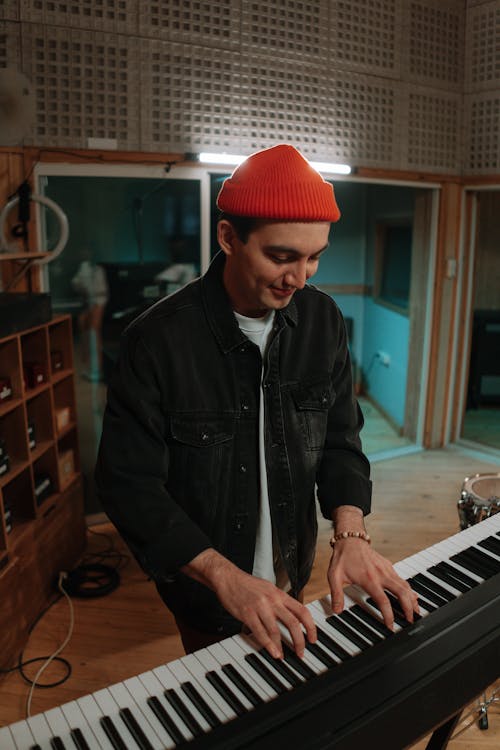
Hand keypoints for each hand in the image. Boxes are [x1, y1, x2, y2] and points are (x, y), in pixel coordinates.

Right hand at [182, 549, 316, 658]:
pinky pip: (260, 632)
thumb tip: (291, 615)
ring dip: (282, 646)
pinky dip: (268, 645)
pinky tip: (272, 652)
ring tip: (283, 656)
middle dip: (300, 640)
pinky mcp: (247, 614)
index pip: (302, 610)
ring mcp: (260, 607)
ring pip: (276, 630)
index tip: (313, 638)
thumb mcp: (269, 589)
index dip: (310, 626)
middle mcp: (272, 600)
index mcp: (279, 594)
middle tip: (301, 652)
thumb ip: (280, 602)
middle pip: (293, 622)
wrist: (228, 578)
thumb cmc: (247, 584)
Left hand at [327, 538, 419, 629]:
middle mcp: (381, 574)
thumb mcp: (334, 576)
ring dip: (412, 599)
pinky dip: (408, 589)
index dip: (389, 615)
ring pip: (405, 585)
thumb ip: (336, 594)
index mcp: (369, 579)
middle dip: (408, 608)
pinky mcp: (388, 566)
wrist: (350, 539)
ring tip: (416, 611)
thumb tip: (336, 610)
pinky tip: (412, 596)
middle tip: (410, 621)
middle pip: (401, 593)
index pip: (383, 601)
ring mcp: (386, 569)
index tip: (391, 626)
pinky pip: (402, 579)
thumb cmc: (343, 557)